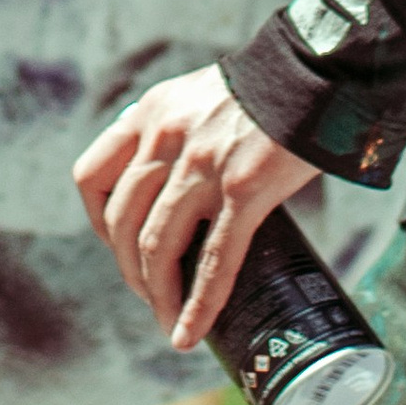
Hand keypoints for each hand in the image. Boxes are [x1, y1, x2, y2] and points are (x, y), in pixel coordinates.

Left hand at [72, 64, 319, 351]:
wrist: (314, 71)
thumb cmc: (262, 90)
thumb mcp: (196, 97)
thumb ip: (175, 134)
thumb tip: (174, 192)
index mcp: (149, 114)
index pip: (91, 178)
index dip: (98, 224)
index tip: (118, 247)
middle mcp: (166, 138)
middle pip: (122, 223)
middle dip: (130, 272)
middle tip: (151, 297)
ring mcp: (202, 165)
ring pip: (157, 246)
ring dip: (158, 295)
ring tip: (168, 322)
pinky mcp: (243, 190)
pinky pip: (213, 260)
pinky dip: (198, 305)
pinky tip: (190, 333)